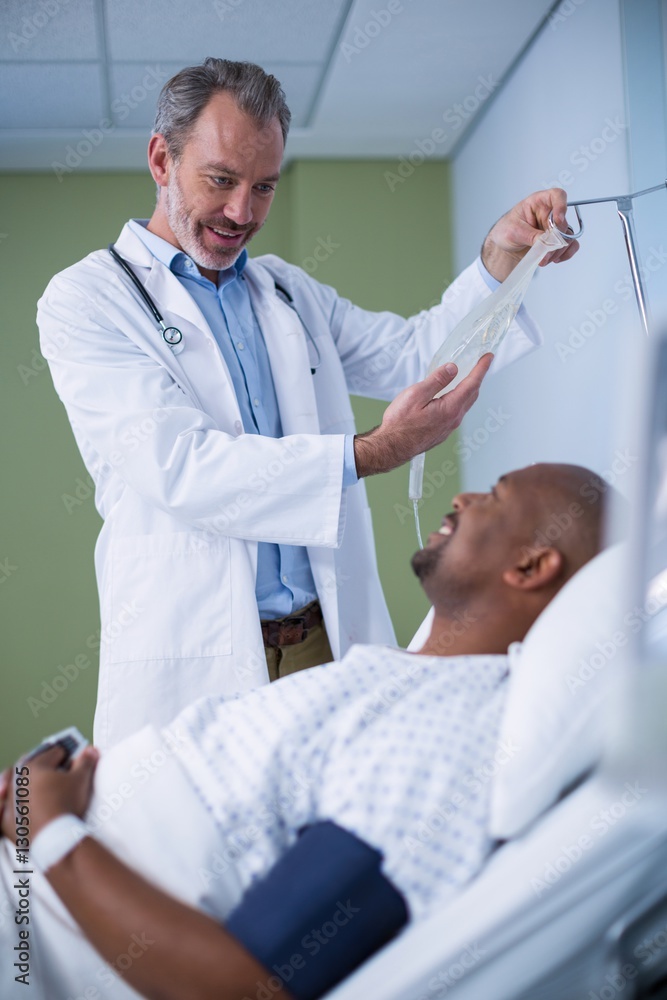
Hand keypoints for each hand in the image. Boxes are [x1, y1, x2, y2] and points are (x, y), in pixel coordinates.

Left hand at [0, 745, 98, 842]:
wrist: (54, 838)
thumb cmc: (66, 804)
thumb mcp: (81, 779)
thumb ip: (85, 761)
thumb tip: (91, 750)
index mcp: (34, 766)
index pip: (53, 754)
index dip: (66, 756)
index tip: (72, 759)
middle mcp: (18, 780)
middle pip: (30, 765)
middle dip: (42, 764)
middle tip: (54, 767)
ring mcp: (10, 800)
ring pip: (14, 784)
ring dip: (25, 783)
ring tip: (36, 784)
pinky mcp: (7, 819)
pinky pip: (6, 808)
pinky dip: (11, 804)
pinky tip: (19, 804)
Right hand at [354, 353, 492, 476]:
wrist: (392, 447)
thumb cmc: (400, 423)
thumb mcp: (416, 394)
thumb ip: (436, 380)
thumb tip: (452, 368)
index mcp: (450, 408)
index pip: (472, 384)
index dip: (481, 368)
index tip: (488, 357)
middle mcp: (454, 419)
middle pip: (472, 394)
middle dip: (477, 377)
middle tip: (479, 364)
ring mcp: (449, 427)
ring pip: (464, 404)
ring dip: (468, 389)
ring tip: (466, 377)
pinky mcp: (442, 431)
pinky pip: (456, 412)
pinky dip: (459, 399)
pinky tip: (451, 395)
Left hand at [481, 188, 579, 280]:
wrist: (504, 247)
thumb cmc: (505, 230)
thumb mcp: (513, 231)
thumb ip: (531, 235)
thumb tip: (547, 242)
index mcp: (538, 203)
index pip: (556, 196)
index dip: (561, 206)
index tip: (558, 220)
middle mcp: (549, 213)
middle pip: (563, 222)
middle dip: (556, 240)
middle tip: (545, 251)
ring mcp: (554, 227)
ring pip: (568, 236)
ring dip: (558, 250)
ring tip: (543, 259)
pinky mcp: (557, 240)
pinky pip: (570, 246)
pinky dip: (565, 254)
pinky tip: (554, 259)